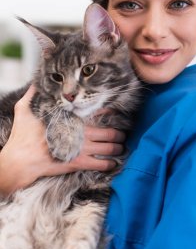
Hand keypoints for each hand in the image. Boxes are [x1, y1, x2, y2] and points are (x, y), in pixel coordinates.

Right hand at [0, 86, 125, 195]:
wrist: (20, 160)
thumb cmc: (22, 136)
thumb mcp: (24, 110)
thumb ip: (33, 95)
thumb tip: (36, 84)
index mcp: (71, 119)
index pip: (95, 111)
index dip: (108, 111)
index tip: (115, 111)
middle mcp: (80, 133)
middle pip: (109, 132)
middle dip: (119, 133)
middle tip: (123, 134)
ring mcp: (81, 149)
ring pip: (108, 148)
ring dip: (117, 147)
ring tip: (121, 147)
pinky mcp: (78, 164)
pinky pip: (100, 164)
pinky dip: (109, 164)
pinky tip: (112, 163)